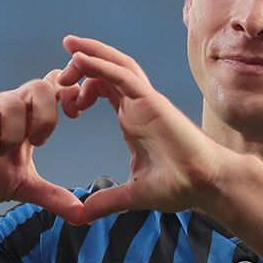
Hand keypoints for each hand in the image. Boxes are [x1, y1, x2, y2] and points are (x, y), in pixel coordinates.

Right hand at [0, 70, 96, 221]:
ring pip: (12, 105)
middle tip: (37, 143)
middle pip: (40, 87)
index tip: (74, 116)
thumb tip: (83, 215)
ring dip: (12, 137)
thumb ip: (52, 196)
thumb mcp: (23, 186)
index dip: (70, 93)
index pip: (55, 85)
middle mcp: (8, 102)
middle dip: (45, 118)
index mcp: (28, 114)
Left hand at [58, 35, 232, 222]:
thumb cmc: (179, 185)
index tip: (64, 104)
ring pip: (116, 64)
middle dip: (81, 65)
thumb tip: (82, 215)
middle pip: (107, 71)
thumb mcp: (132, 193)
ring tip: (68, 47)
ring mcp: (146, 100)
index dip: (81, 88)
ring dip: (91, 53)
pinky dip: (101, 64)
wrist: (205, 186)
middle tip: (57, 76)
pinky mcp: (152, 101)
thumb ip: (106, 201)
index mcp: (132, 118)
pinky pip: (123, 75)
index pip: (104, 89)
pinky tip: (80, 58)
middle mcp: (138, 104)